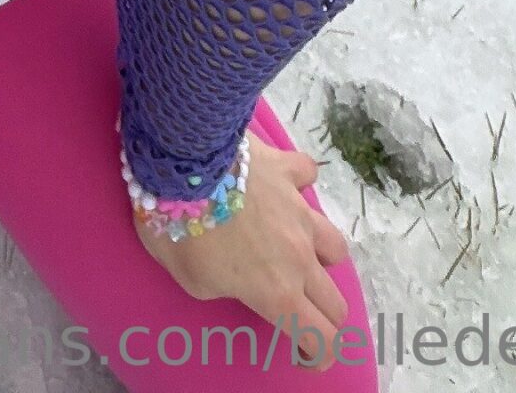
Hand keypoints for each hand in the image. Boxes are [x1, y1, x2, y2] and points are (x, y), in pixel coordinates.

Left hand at [132, 134, 355, 372]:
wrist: (184, 161)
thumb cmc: (181, 229)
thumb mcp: (191, 280)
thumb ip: (223, 289)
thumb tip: (234, 279)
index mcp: (278, 293)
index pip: (321, 339)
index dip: (319, 355)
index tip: (303, 353)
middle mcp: (299, 256)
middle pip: (335, 300)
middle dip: (324, 314)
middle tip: (300, 310)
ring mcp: (299, 211)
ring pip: (334, 245)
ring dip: (321, 255)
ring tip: (299, 249)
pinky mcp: (288, 170)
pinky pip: (306, 176)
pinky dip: (298, 183)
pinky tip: (282, 183)